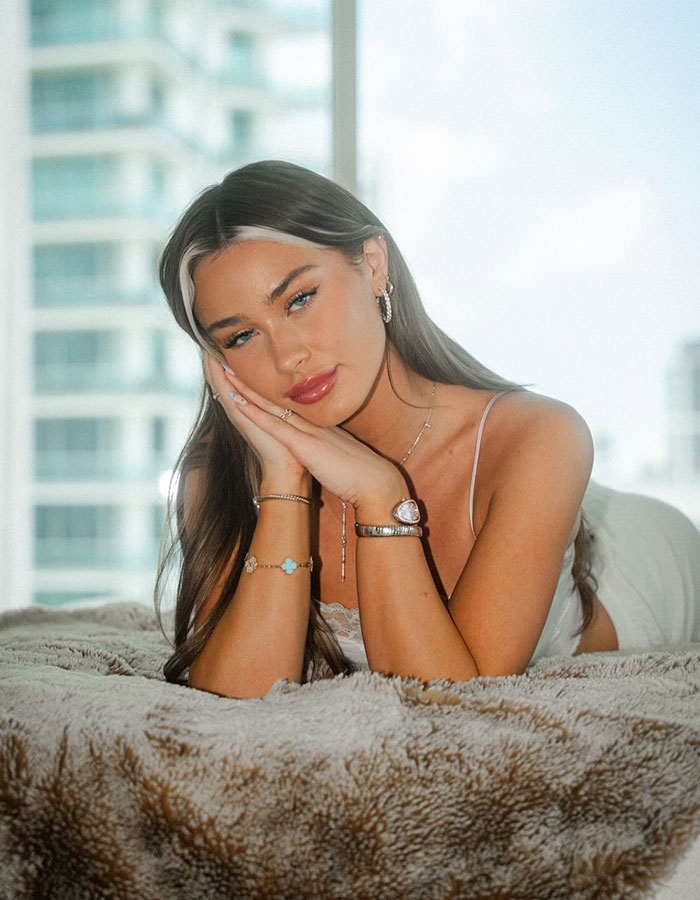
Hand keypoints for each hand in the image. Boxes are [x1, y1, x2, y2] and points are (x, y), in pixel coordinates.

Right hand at [202, 353, 306, 483]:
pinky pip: (227, 394)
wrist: (286, 468)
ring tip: (206, 347)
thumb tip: (292, 393)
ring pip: (220, 385)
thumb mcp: (286, 418)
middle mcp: (241, 410)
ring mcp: (239, 414)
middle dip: (215, 362)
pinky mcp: (241, 418)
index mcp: (250, 409)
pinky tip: (216, 365)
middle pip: (222, 381)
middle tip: (207, 340)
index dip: (227, 365)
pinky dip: (220, 379)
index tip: (223, 345)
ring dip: (212, 367)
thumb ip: (284, 407)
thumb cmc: (290, 446)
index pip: (236, 382)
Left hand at [219, 369, 406, 508]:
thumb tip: (328, 453)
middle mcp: (313, 423)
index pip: (292, 405)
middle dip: (255, 382)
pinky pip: (274, 425)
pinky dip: (254, 412)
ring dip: (248, 389)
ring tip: (227, 372)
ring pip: (272, 405)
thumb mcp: (345, 458)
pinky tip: (236, 401)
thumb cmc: (364, 477)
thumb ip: (333, 451)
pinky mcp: (305, 446)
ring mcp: (309, 432)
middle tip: (233, 364)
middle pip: (279, 398)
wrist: (377, 485)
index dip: (272, 392)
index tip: (256, 380)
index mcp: (322, 427)